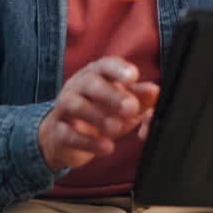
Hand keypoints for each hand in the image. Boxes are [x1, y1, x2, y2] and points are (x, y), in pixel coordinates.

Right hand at [36, 57, 158, 170]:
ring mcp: (64, 108)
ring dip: (98, 116)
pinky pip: (68, 134)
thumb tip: (155, 91)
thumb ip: (139, 96)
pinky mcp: (57, 132)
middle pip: (90, 84)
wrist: (65, 138)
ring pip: (76, 105)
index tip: (133, 76)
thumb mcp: (122, 103)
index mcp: (96, 74)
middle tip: (130, 107)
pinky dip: (88, 141)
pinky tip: (106, 147)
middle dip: (111, 95)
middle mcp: (77, 86)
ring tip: (116, 128)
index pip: (105, 65)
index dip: (119, 69)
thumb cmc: (100, 113)